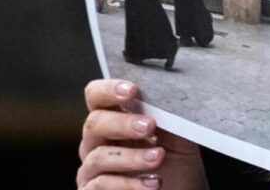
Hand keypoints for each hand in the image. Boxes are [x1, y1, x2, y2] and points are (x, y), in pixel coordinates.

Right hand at [78, 78, 205, 188]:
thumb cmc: (176, 163)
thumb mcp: (177, 134)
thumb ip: (166, 112)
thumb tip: (166, 90)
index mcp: (114, 118)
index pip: (96, 95)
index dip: (109, 89)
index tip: (133, 90)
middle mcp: (98, 141)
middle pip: (94, 123)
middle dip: (123, 123)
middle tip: (150, 126)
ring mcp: (92, 169)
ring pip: (100, 157)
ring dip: (132, 157)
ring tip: (158, 158)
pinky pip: (101, 185)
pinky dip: (129, 184)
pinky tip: (152, 183)